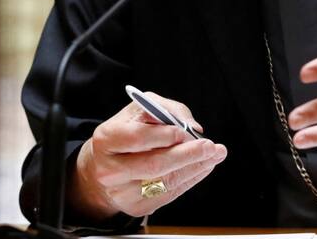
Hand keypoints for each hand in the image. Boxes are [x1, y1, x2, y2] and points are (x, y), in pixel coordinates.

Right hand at [69, 92, 226, 217]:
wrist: (102, 165)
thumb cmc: (124, 132)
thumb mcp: (139, 110)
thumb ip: (166, 109)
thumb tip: (192, 126)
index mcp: (107, 139)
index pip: (139, 138)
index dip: (167, 135)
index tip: (187, 132)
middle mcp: (111, 169)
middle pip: (154, 165)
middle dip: (188, 155)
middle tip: (210, 146)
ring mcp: (122, 192)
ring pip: (166, 182)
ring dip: (196, 168)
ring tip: (214, 155)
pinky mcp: (135, 207)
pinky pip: (169, 195)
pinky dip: (190, 180)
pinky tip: (202, 168)